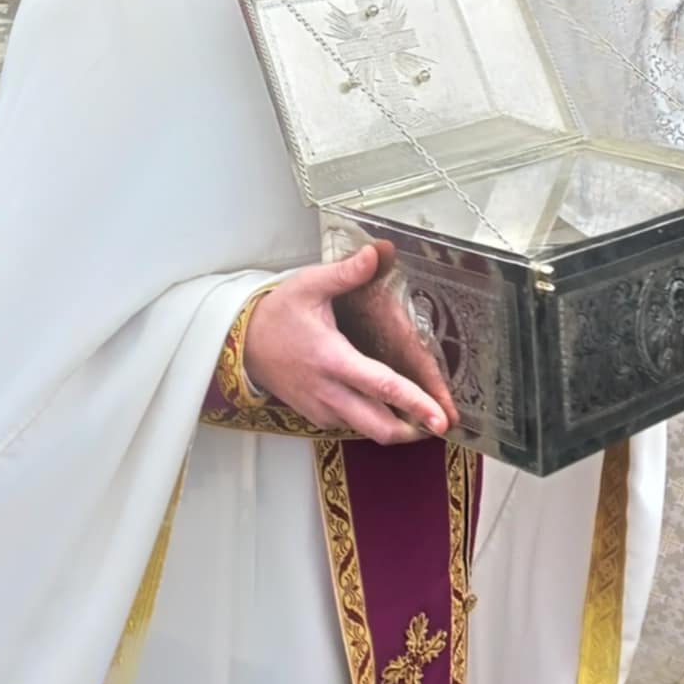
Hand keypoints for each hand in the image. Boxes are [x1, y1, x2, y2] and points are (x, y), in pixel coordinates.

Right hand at [243, 242, 455, 445]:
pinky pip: (351, 425)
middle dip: (415, 430)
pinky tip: (383, 403)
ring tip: (419, 414)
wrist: (242, 343)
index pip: (382, 386)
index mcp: (333, 359)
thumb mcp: (309, 285)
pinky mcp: (316, 417)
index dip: (415, 403)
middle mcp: (329, 392)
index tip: (441, 418)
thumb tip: (378, 252)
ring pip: (367, 430)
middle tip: (439, 421)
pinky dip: (372, 419)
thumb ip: (346, 272)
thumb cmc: (278, 313)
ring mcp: (322, 409)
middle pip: (380, 427)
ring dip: (396, 427)